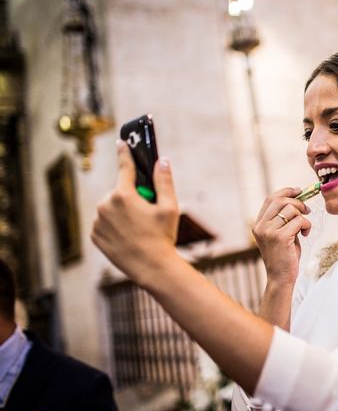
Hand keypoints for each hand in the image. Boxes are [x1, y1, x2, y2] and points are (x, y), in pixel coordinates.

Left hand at [92, 140, 179, 285]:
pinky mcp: (95, 235)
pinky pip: (104, 223)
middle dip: (132, 197)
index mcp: (124, 194)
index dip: (124, 152)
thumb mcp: (170, 207)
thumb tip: (162, 160)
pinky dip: (114, 225)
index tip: (122, 143)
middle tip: (147, 213)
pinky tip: (128, 235)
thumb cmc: (162, 236)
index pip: (124, 166)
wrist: (151, 268)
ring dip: (122, 211)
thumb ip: (164, 181)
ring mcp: (98, 221)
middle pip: (120, 191)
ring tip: (138, 229)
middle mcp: (106, 204)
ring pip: (111, 207)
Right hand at [252, 187, 311, 286]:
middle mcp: (261, 226)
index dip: (286, 191)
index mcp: (258, 224)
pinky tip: (305, 234)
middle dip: (297, 202)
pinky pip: (299, 221)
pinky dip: (306, 225)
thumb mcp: (281, 234)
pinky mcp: (280, 237)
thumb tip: (298, 200)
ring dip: (303, 216)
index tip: (299, 191)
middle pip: (280, 200)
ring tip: (304, 228)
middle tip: (307, 211)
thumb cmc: (284, 256)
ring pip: (291, 209)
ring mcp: (269, 232)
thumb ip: (284, 219)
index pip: (270, 199)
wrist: (281, 278)